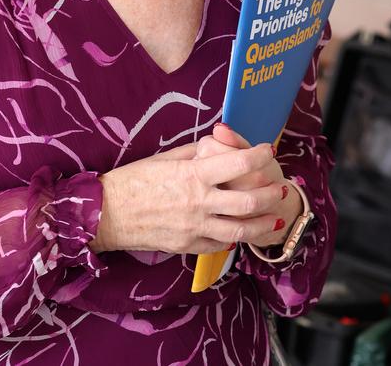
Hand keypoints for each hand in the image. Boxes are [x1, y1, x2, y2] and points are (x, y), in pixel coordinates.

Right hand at [89, 137, 285, 254]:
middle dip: (271, 194)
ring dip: (264, 224)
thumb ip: (195, 153)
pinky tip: (244, 232)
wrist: (108, 213)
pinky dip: (235, 238)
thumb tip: (217, 145)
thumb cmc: (134, 180)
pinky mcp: (189, 246)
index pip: (238, 164)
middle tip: (281, 188)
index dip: (258, 155)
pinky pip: (220, 244)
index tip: (268, 149)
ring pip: (241, 230)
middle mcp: (199, 202)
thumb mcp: (165, 157)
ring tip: (276, 218)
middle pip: (248, 201)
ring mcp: (195, 227)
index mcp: (193, 174)